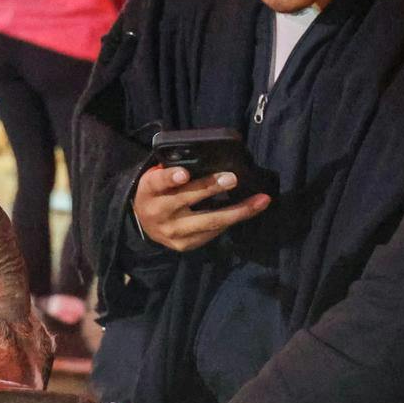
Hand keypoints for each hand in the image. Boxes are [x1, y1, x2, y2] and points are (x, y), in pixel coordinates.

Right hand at [133, 165, 268, 252]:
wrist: (144, 224)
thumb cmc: (157, 192)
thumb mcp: (156, 178)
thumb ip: (173, 169)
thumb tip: (204, 157)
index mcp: (149, 190)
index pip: (158, 182)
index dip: (171, 177)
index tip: (184, 173)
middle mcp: (159, 212)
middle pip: (187, 200)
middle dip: (211, 188)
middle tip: (232, 178)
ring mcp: (173, 232)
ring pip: (209, 221)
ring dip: (237, 211)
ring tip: (259, 201)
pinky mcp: (185, 245)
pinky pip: (213, 231)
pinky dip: (233, 219)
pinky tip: (250, 210)